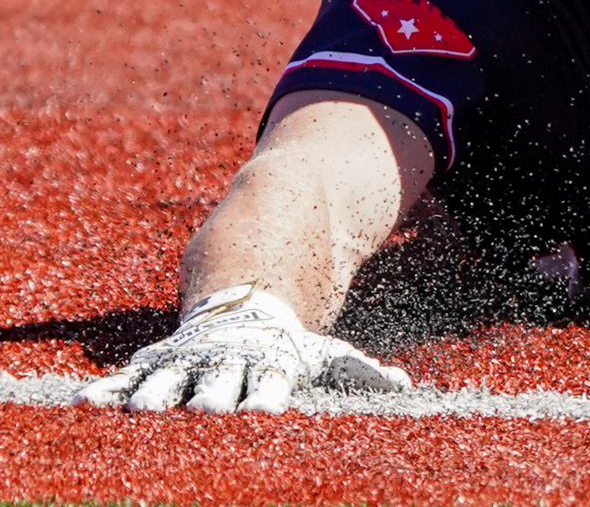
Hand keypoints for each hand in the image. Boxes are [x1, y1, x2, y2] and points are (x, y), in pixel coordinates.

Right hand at [71, 285, 410, 413]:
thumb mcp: (325, 349)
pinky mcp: (162, 358)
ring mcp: (192, 359)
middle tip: (206, 412)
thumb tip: (403, 386)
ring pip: (171, 380)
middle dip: (213, 399)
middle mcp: (227, 363)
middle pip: (219, 384)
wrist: (251, 279)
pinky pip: (131, 375)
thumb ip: (359, 371)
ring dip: (158, 395)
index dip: (268, 396)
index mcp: (268, 363)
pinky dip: (109, 389)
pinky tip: (84, 406)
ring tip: (142, 412)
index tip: (267, 413)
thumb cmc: (292, 333)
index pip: (270, 383)